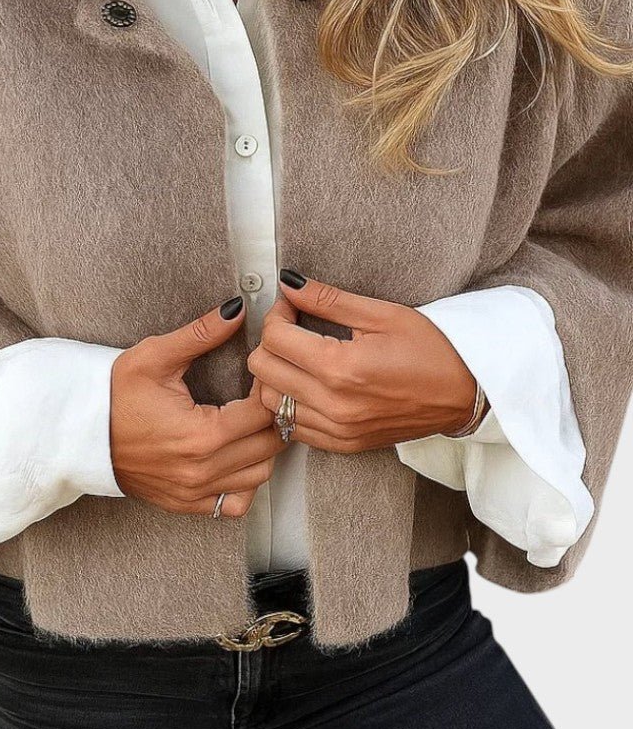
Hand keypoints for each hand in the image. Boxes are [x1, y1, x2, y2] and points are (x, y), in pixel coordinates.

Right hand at [111, 297, 284, 516]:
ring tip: (250, 423)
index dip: (270, 389)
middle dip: (274, 417)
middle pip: (270, 445)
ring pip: (260, 476)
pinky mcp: (187, 504)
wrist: (78, 435)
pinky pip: (236, 504)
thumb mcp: (155, 357)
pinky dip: (245, 483)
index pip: (264, 413)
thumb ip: (201, 333)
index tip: (262, 374)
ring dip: (264, 448)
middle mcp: (203, 470)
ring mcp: (195, 492)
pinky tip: (235, 457)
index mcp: (201, 435)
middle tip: (262, 395)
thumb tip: (236, 309)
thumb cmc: (114, 396)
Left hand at [248, 272, 477, 452]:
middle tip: (293, 327)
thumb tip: (290, 284)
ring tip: (298, 357)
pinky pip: (291, 427)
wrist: (465, 394)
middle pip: (262, 370)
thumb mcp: (382, 314)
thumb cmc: (433, 350)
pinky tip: (306, 385)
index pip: (275, 338)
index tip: (292, 304)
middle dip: (271, 342)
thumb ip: (329, 300)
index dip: (277, 314)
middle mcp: (333, 404)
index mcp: (341, 368)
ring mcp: (336, 430)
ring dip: (274, 375)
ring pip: (270, 402)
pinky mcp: (342, 444)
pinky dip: (289, 405)